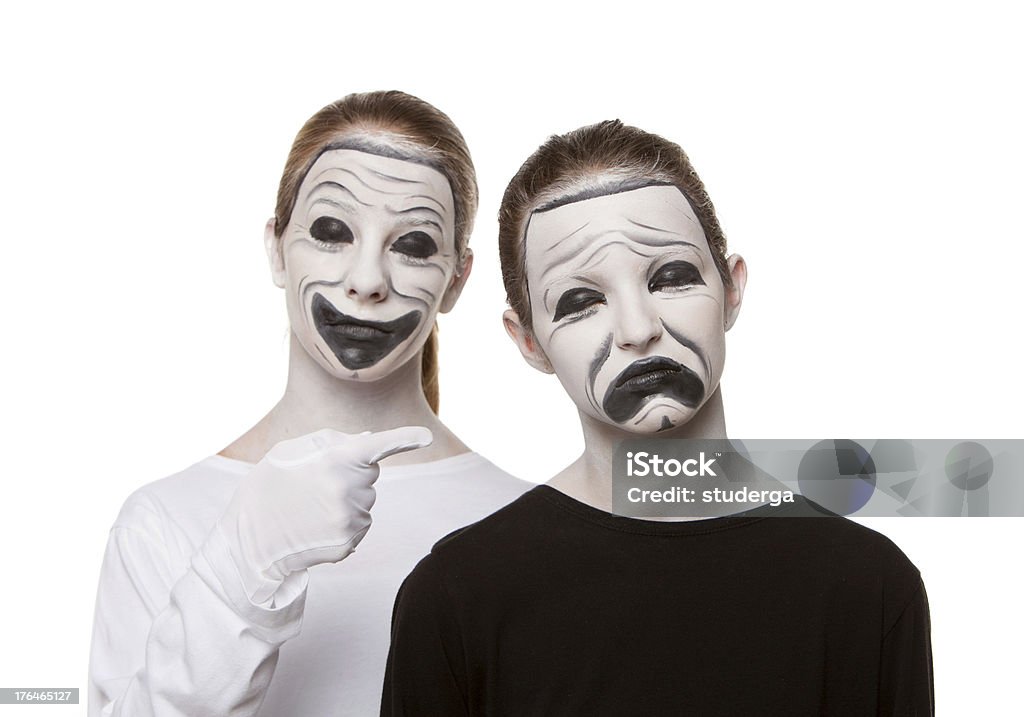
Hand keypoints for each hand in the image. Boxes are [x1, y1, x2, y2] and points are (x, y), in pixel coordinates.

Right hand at [218, 426, 431, 602]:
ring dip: (347, 499)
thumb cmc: (268, 487)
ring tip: (311, 506)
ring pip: (366, 501)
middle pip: (370, 475)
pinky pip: (360, 524)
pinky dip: (343, 522)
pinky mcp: (349, 543)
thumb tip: (371, 441)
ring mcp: (350, 520)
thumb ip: (334, 440)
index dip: (405, 438)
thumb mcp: (291, 451)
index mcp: (335, 460)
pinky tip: (315, 524)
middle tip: (315, 483)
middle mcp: (348, 490)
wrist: (246, 540)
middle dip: (351, 474)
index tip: (426, 436)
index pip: (379, 446)